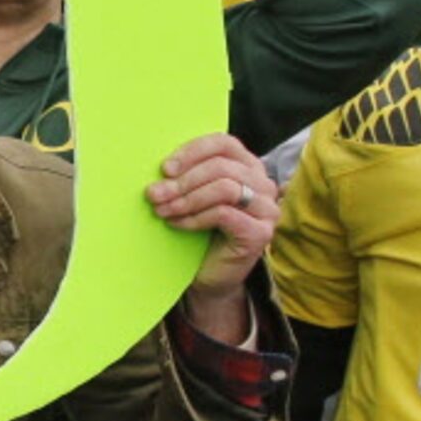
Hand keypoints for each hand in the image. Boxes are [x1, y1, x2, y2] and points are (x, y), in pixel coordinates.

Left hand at [148, 133, 274, 316]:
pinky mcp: (261, 233)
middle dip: (182, 180)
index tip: (165, 168)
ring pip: (224, 187)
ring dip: (187, 198)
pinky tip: (177, 224)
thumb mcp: (193, 195)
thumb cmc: (200, 231)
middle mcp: (263, 184)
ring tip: (163, 210)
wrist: (210, 277)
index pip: (223, 144)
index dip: (192, 151)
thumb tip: (161, 166)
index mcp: (248, 166)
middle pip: (221, 167)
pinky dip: (195, 217)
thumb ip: (186, 175)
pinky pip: (224, 213)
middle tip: (154, 194)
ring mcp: (266, 209)